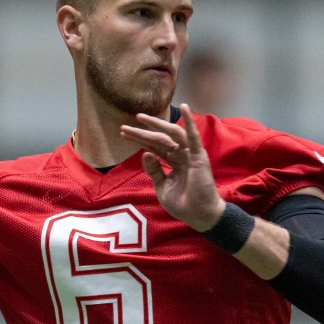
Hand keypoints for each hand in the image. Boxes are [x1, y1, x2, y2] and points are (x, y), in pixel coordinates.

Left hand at [120, 104, 225, 230]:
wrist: (199, 216)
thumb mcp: (162, 187)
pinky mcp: (198, 156)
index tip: (124, 134)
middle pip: (159, 139)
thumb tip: (145, 153)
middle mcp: (181, 154)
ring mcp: (190, 154)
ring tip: (140, 118)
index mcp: (173, 162)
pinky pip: (193, 136)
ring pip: (171, 134)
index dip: (139, 140)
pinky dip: (189, 121)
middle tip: (125, 126)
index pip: (154, 146)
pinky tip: (184, 107)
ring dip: (157, 125)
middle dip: (142, 132)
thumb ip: (154, 170)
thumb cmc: (183, 204)